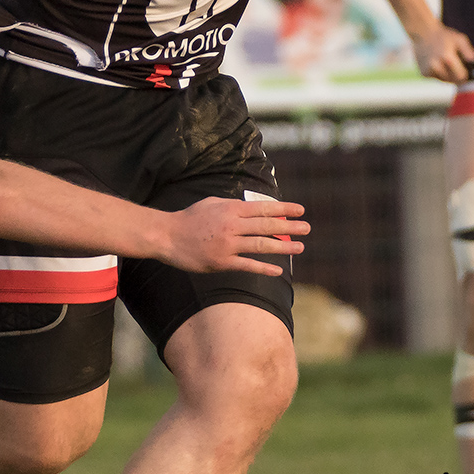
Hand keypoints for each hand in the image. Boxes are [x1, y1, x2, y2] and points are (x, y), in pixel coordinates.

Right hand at [162, 196, 307, 275]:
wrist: (167, 236)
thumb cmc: (189, 218)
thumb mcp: (210, 203)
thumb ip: (231, 205)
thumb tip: (251, 207)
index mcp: (230, 209)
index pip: (263, 208)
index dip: (284, 209)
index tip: (300, 210)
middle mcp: (231, 225)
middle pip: (266, 226)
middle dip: (289, 227)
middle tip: (307, 228)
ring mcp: (227, 244)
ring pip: (261, 245)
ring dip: (283, 247)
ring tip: (299, 247)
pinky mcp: (221, 262)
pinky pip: (247, 265)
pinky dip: (263, 268)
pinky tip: (277, 270)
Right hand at [409, 21, 473, 83]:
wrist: (422, 33)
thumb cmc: (443, 36)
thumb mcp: (459, 39)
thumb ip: (468, 51)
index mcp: (447, 58)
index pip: (461, 76)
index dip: (466, 75)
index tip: (467, 71)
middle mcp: (436, 66)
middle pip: (453, 80)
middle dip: (457, 76)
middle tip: (457, 66)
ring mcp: (428, 70)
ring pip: (445, 80)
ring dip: (448, 75)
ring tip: (446, 63)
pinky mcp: (424, 73)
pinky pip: (437, 78)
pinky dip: (439, 74)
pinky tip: (438, 64)